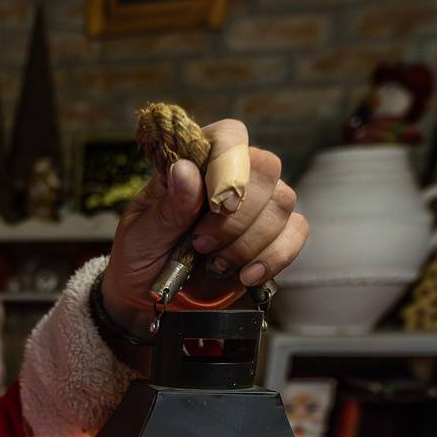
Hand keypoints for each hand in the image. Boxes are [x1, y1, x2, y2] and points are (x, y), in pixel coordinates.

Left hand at [101, 118, 307, 336]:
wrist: (150, 300)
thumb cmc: (140, 258)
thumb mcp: (141, 235)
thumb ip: (167, 207)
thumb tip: (187, 170)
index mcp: (195, 162)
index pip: (230, 136)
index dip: (230, 162)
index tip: (215, 203)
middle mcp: (231, 177)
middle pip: (267, 167)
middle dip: (237, 214)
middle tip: (199, 243)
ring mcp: (256, 206)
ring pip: (282, 202)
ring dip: (247, 241)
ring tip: (213, 263)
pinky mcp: (272, 237)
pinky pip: (296, 233)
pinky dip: (273, 257)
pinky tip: (245, 275)